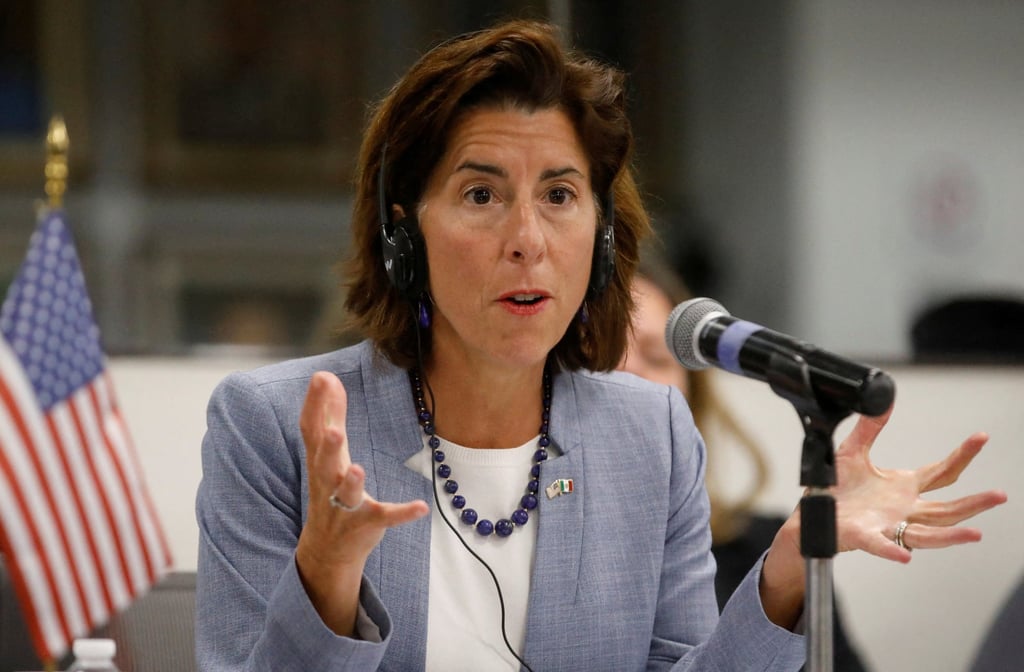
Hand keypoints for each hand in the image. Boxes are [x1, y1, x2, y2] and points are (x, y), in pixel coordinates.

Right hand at [295, 371, 428, 633]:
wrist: (327, 549)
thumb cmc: (329, 490)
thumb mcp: (328, 453)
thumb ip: (331, 414)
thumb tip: (328, 376)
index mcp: (320, 462)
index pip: (313, 431)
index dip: (315, 405)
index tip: (321, 378)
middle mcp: (328, 483)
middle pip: (324, 463)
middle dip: (329, 447)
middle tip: (335, 431)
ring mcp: (346, 506)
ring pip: (347, 493)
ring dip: (352, 482)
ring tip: (358, 469)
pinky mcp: (368, 524)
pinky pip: (386, 517)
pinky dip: (403, 513)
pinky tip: (420, 507)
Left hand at [831, 406, 1006, 562]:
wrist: (812, 512)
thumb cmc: (835, 487)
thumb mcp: (852, 451)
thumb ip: (869, 428)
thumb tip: (882, 400)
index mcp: (903, 487)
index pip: (941, 472)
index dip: (962, 455)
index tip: (981, 438)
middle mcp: (903, 509)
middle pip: (946, 509)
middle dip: (974, 503)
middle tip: (999, 496)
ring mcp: (887, 525)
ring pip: (926, 534)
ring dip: (950, 534)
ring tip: (975, 533)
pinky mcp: (864, 536)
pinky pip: (881, 545)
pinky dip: (892, 550)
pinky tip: (905, 556)